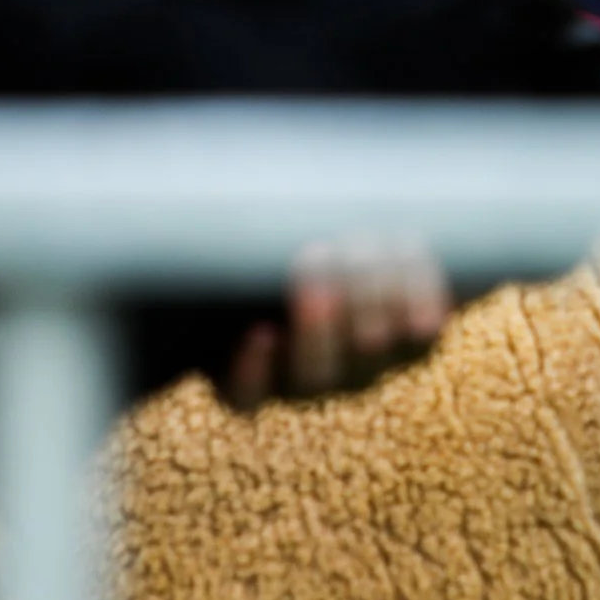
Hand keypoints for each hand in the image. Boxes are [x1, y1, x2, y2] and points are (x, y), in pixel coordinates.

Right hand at [223, 234, 452, 405]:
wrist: (359, 232)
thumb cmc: (280, 232)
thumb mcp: (246, 242)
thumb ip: (229, 243)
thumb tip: (179, 205)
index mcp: (254, 368)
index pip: (243, 394)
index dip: (252, 371)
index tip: (260, 329)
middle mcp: (311, 380)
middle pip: (314, 374)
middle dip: (317, 320)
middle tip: (312, 257)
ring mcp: (366, 368)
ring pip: (370, 348)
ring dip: (366, 288)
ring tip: (358, 239)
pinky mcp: (415, 347)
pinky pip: (421, 331)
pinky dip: (415, 286)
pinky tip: (405, 247)